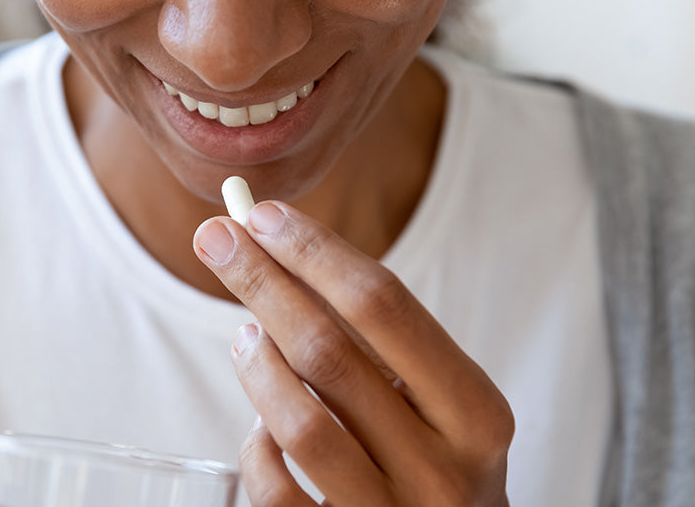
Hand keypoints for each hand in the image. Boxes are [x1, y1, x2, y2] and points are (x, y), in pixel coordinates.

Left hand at [193, 201, 513, 505]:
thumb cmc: (440, 467)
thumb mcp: (442, 407)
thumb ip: (380, 343)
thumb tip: (280, 246)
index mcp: (477, 415)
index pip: (385, 307)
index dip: (316, 254)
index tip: (264, 216)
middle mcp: (443, 470)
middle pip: (330, 353)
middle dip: (264, 283)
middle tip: (218, 238)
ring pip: (299, 425)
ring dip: (258, 365)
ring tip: (243, 335)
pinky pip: (275, 491)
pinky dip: (256, 448)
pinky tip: (259, 424)